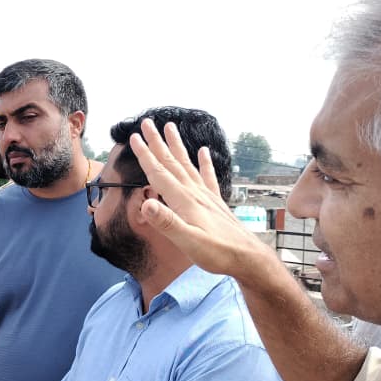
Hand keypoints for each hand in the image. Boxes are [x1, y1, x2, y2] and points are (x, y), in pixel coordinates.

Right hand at [129, 120, 279, 284]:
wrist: (247, 257)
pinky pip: (208, 176)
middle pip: (172, 162)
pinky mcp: (215, 201)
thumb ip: (167, 222)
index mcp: (184, 200)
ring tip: (170, 127)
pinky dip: (204, 162)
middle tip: (147, 122)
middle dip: (157, 142)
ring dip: (177, 145)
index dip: (145, 155)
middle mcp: (194, 193)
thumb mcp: (188, 241)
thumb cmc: (216, 252)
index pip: (159, 173)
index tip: (134, 137)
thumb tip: (145, 205)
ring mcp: (206, 195)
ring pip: (187, 164)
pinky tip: (203, 151)